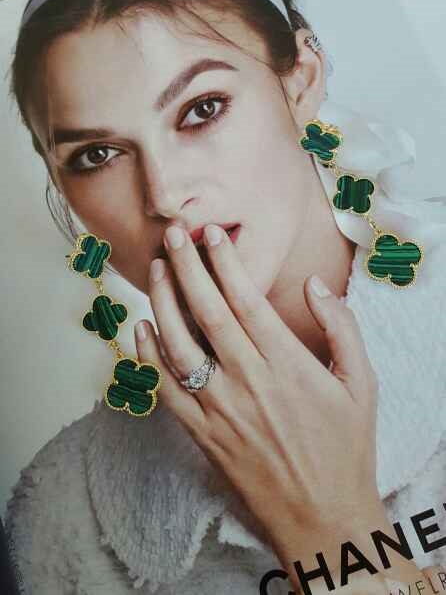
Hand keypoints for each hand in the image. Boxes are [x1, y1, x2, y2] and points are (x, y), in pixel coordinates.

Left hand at [134, 223, 381, 580]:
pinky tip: (141, 328)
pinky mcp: (202, 434)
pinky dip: (148, 357)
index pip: (246, 300)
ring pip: (178, 344)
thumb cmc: (345, 446)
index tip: (212, 234)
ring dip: (162, 302)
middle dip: (186, 267)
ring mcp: (220, 408)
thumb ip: (341, 328)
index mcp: (286, 363)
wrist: (322, 517)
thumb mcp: (361, 383)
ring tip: (155, 269)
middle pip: (207, 312)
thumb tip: (315, 286)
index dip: (225, 262)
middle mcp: (248, 380)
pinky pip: (165, 390)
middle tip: (173, 234)